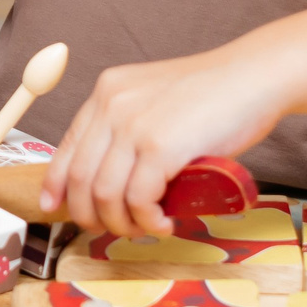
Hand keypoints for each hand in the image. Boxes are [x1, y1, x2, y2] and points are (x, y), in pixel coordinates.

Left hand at [41, 49, 287, 237]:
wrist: (254, 77)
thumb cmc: (214, 96)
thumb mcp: (155, 101)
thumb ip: (130, 129)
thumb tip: (111, 181)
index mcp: (108, 91)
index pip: (67, 147)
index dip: (56, 183)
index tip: (53, 206)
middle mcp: (113, 104)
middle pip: (80, 177)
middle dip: (90, 214)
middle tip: (112, 229)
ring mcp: (134, 124)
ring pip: (105, 194)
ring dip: (123, 223)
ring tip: (146, 227)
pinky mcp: (160, 146)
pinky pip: (138, 200)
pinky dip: (148, 221)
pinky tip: (163, 222)